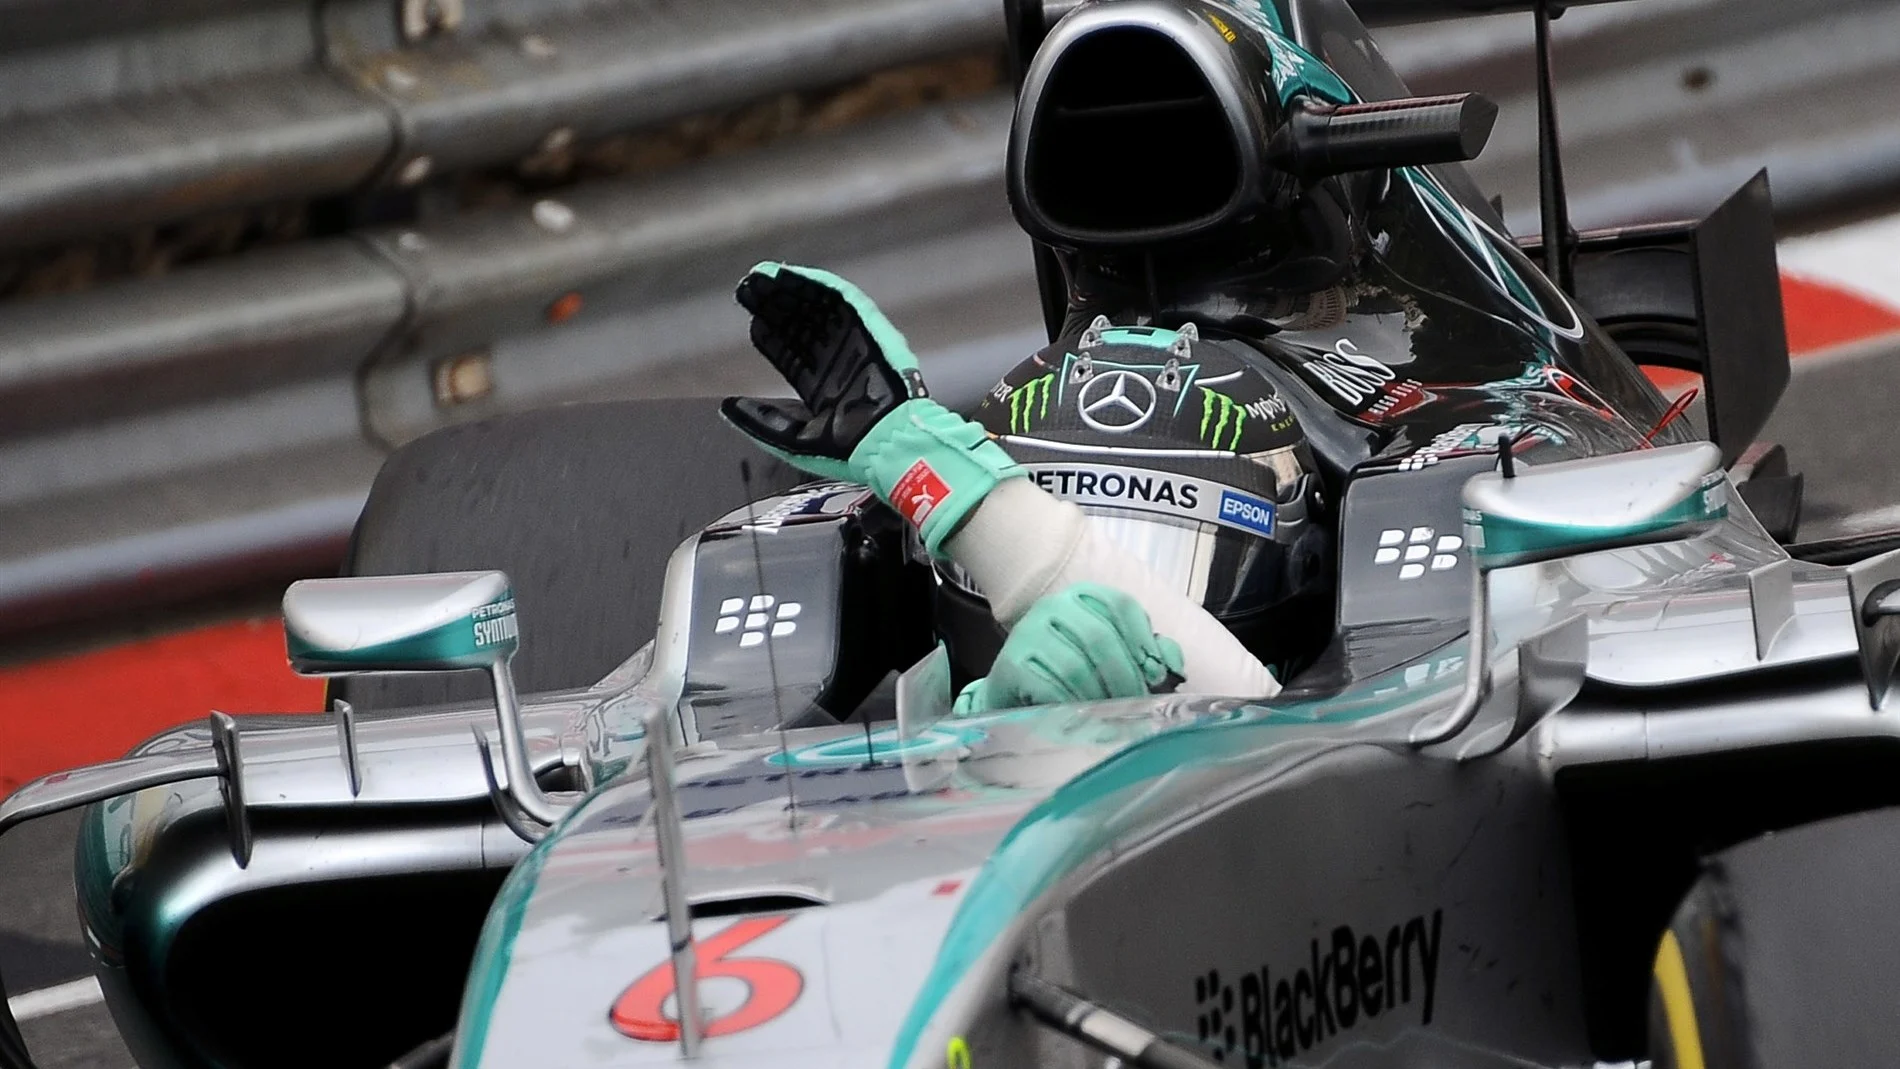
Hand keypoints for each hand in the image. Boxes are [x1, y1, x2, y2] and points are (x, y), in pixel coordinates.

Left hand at [720, 262, 926, 482]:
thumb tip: (727, 406)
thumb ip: (759, 420)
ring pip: (816, 307)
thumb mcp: (791, 439)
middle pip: (801, 325)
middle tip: (747, 289)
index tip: (750, 321)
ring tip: (760, 277)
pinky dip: (815, 283)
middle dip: (774, 306)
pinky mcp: (868, 327)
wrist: (884, 441)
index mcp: (823, 386)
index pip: (792, 354)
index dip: (770, 336)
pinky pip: (840, 298)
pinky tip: (789, 276)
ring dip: (789, 290)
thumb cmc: (847, 447)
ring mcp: (853, 342)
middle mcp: (837, 360)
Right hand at [955, 583, 1185, 713]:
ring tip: (1112, 716)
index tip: (1157, 674)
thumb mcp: (1111, 655)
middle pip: (1100, 637)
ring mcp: (1029, 633)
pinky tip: (1083, 718)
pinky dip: (1073, 707)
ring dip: (1100, 697)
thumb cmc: (1070, 671)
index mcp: (1082, 596)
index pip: (1121, 606)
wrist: (1016, 690)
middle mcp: (1053, 607)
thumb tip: (1173, 665)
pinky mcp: (1012, 664)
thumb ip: (1147, 653)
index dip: (1144, 641)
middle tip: (1137, 704)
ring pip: (1076, 667)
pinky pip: (1050, 688)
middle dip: (1125, 677)